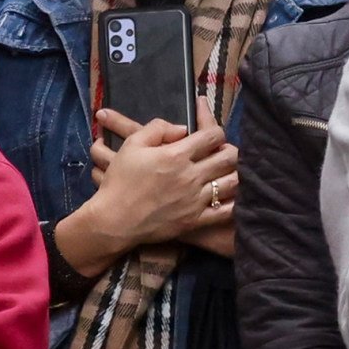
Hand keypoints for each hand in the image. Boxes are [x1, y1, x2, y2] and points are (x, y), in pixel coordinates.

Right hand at [84, 108, 236, 251]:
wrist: (114, 220)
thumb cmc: (120, 181)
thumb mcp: (132, 144)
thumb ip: (158, 128)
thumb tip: (181, 128)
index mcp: (177, 155)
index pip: (212, 135)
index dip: (216, 131)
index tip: (212, 134)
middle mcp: (191, 176)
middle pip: (228, 157)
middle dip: (231, 150)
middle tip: (226, 151)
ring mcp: (195, 200)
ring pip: (230, 183)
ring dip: (235, 173)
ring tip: (231, 171)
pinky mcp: (194, 220)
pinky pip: (224, 211)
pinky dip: (233, 202)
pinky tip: (232, 197)